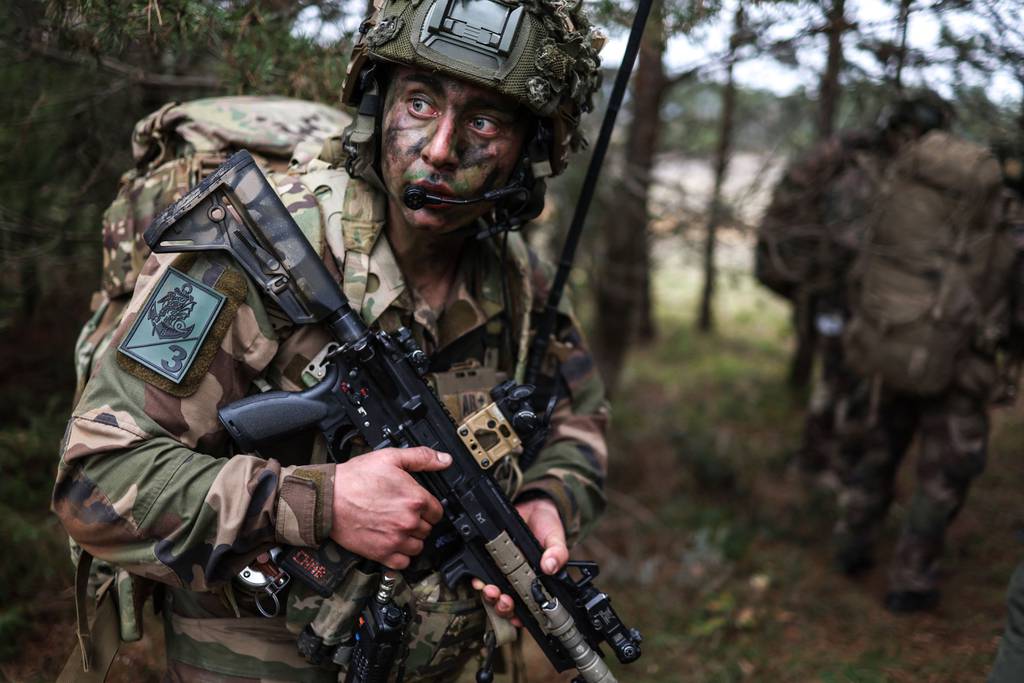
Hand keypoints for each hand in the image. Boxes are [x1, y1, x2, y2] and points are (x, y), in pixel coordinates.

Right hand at [329, 447, 449, 568]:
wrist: (327, 498)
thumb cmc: (355, 478)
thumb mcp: (390, 457)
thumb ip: (421, 457)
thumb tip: (444, 460)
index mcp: (415, 499)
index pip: (437, 512)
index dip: (428, 508)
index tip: (419, 506)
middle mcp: (408, 522)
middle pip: (427, 529)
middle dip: (419, 522)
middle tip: (403, 515)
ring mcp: (396, 540)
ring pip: (418, 547)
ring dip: (411, 540)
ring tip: (398, 529)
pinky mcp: (381, 554)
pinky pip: (403, 563)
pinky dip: (400, 556)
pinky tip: (393, 544)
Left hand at [472, 496, 567, 626]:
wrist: (532, 506)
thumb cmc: (547, 527)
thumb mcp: (556, 538)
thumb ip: (557, 553)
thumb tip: (550, 566)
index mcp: (535, 581)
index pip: (528, 607)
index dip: (521, 616)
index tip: (518, 618)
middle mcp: (517, 580)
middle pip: (507, 604)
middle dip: (503, 608)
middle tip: (504, 601)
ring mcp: (502, 571)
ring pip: (493, 594)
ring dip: (489, 597)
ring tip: (490, 590)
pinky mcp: (489, 559)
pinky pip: (480, 574)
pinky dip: (477, 579)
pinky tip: (478, 578)